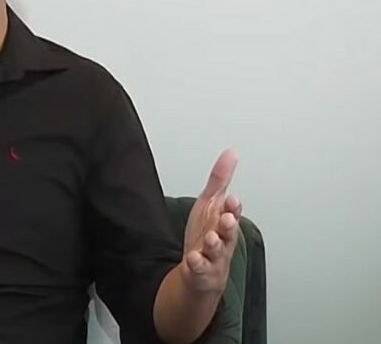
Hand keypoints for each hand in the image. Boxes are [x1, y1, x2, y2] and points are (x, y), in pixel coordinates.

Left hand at [181, 148, 241, 294]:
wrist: (201, 272)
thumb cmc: (208, 234)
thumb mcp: (211, 203)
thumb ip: (220, 179)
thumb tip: (231, 153)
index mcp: (223, 222)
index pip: (232, 213)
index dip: (233, 207)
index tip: (232, 199)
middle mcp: (222, 239)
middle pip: (228, 232)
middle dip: (229, 225)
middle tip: (227, 217)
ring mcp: (213, 256)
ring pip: (217, 250)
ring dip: (215, 244)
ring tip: (211, 237)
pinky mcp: (201, 271)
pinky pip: (199, 268)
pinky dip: (197, 263)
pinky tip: (192, 258)